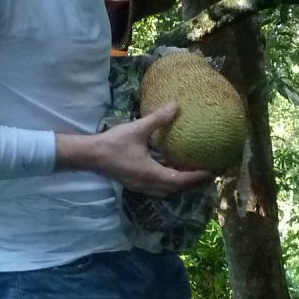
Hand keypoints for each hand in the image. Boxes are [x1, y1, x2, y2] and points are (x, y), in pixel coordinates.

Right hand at [55, 103, 211, 197]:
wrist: (89, 155)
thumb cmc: (114, 143)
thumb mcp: (137, 129)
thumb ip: (158, 119)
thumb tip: (176, 106)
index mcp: (151, 173)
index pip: (180, 180)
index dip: (195, 177)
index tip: (209, 171)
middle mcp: (147, 184)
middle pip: (174, 189)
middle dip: (188, 183)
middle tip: (200, 172)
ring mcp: (138, 186)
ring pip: (163, 191)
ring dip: (176, 184)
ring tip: (185, 172)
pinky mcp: (132, 183)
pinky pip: (154, 188)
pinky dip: (164, 183)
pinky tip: (165, 170)